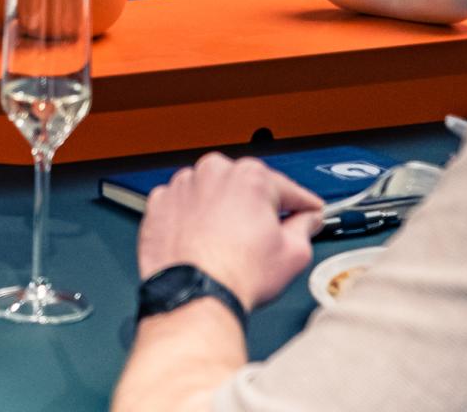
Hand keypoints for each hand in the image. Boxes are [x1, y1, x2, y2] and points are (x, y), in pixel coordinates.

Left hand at [137, 153, 322, 311]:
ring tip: (231, 243)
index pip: (287, 188)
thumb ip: (305, 228)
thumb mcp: (293, 253)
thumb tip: (307, 221)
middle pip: (245, 186)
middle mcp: (212, 173)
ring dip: (223, 210)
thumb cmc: (237, 275)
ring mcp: (182, 186)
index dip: (302, 203)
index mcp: (249, 176)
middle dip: (258, 206)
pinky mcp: (159, 203)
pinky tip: (204, 240)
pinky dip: (194, 218)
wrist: (193, 294)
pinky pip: (184, 205)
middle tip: (267, 235)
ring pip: (212, 193)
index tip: (308, 210)